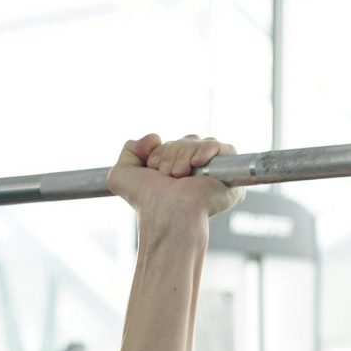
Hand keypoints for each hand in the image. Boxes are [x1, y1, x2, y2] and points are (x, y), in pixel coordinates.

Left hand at [106, 133, 238, 221]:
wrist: (167, 212)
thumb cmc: (147, 202)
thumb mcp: (121, 174)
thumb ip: (129, 149)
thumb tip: (155, 137)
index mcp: (174, 171)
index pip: (171, 143)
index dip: (159, 151)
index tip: (153, 169)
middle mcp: (194, 172)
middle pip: (186, 140)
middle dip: (171, 153)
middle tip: (168, 175)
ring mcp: (213, 173)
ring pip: (200, 142)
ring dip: (184, 155)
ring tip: (179, 175)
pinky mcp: (230, 175)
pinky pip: (225, 148)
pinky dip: (207, 150)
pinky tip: (197, 164)